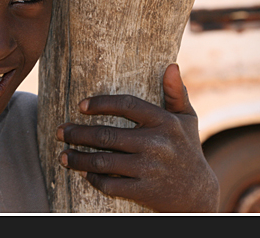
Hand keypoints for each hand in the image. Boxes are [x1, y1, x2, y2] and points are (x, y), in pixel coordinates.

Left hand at [56, 63, 219, 212]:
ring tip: (64, 155)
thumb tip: (171, 66)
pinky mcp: (144, 191)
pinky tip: (84, 173)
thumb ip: (176, 92)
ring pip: (103, 161)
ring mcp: (149, 168)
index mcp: (164, 122)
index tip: (81, 106)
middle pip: (106, 135)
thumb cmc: (188, 149)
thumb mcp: (187, 119)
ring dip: (78, 158)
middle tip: (61, 132)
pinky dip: (93, 178)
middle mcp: (156, 143)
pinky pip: (110, 184)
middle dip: (78, 134)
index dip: (101, 103)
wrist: (198, 193)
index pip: (126, 105)